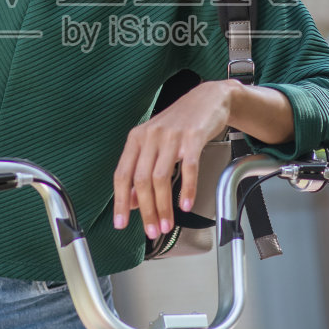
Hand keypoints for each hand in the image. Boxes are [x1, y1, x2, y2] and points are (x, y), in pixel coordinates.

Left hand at [113, 80, 233, 241]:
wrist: (208, 98)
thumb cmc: (180, 123)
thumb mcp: (155, 143)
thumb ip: (141, 170)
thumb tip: (131, 201)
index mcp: (136, 139)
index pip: (122, 175)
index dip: (120, 201)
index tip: (121, 223)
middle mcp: (150, 136)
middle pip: (141, 180)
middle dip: (145, 210)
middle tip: (152, 230)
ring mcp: (171, 136)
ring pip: (161, 177)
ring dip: (163, 206)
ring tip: (168, 224)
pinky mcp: (193, 137)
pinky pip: (188, 168)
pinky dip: (187, 189)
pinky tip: (186, 204)